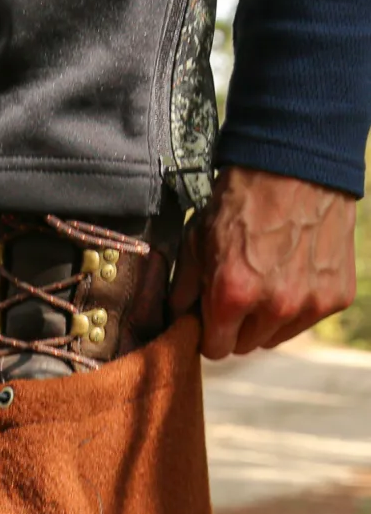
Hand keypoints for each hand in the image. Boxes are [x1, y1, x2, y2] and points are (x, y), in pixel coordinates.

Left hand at [170, 167, 356, 360]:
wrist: (296, 163)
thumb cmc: (242, 199)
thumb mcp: (196, 240)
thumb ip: (183, 290)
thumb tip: (177, 319)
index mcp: (232, 296)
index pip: (216, 350)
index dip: (210, 332)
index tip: (212, 316)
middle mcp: (274, 307)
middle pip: (246, 345)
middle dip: (238, 324)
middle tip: (241, 289)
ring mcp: (309, 304)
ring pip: (277, 336)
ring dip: (268, 318)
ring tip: (268, 277)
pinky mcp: (336, 296)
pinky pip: (307, 319)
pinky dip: (299, 303)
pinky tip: (294, 270)